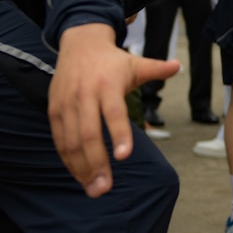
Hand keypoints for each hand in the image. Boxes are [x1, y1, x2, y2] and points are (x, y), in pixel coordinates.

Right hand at [48, 23, 179, 196]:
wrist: (78, 43)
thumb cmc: (112, 61)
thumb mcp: (135, 63)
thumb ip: (156, 69)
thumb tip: (178, 65)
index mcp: (108, 85)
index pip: (114, 113)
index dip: (119, 134)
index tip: (124, 157)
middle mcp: (85, 95)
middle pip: (89, 133)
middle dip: (97, 163)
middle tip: (105, 188)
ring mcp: (66, 103)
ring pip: (71, 141)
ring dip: (81, 168)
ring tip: (94, 189)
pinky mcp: (54, 110)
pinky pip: (59, 139)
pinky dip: (68, 160)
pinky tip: (80, 176)